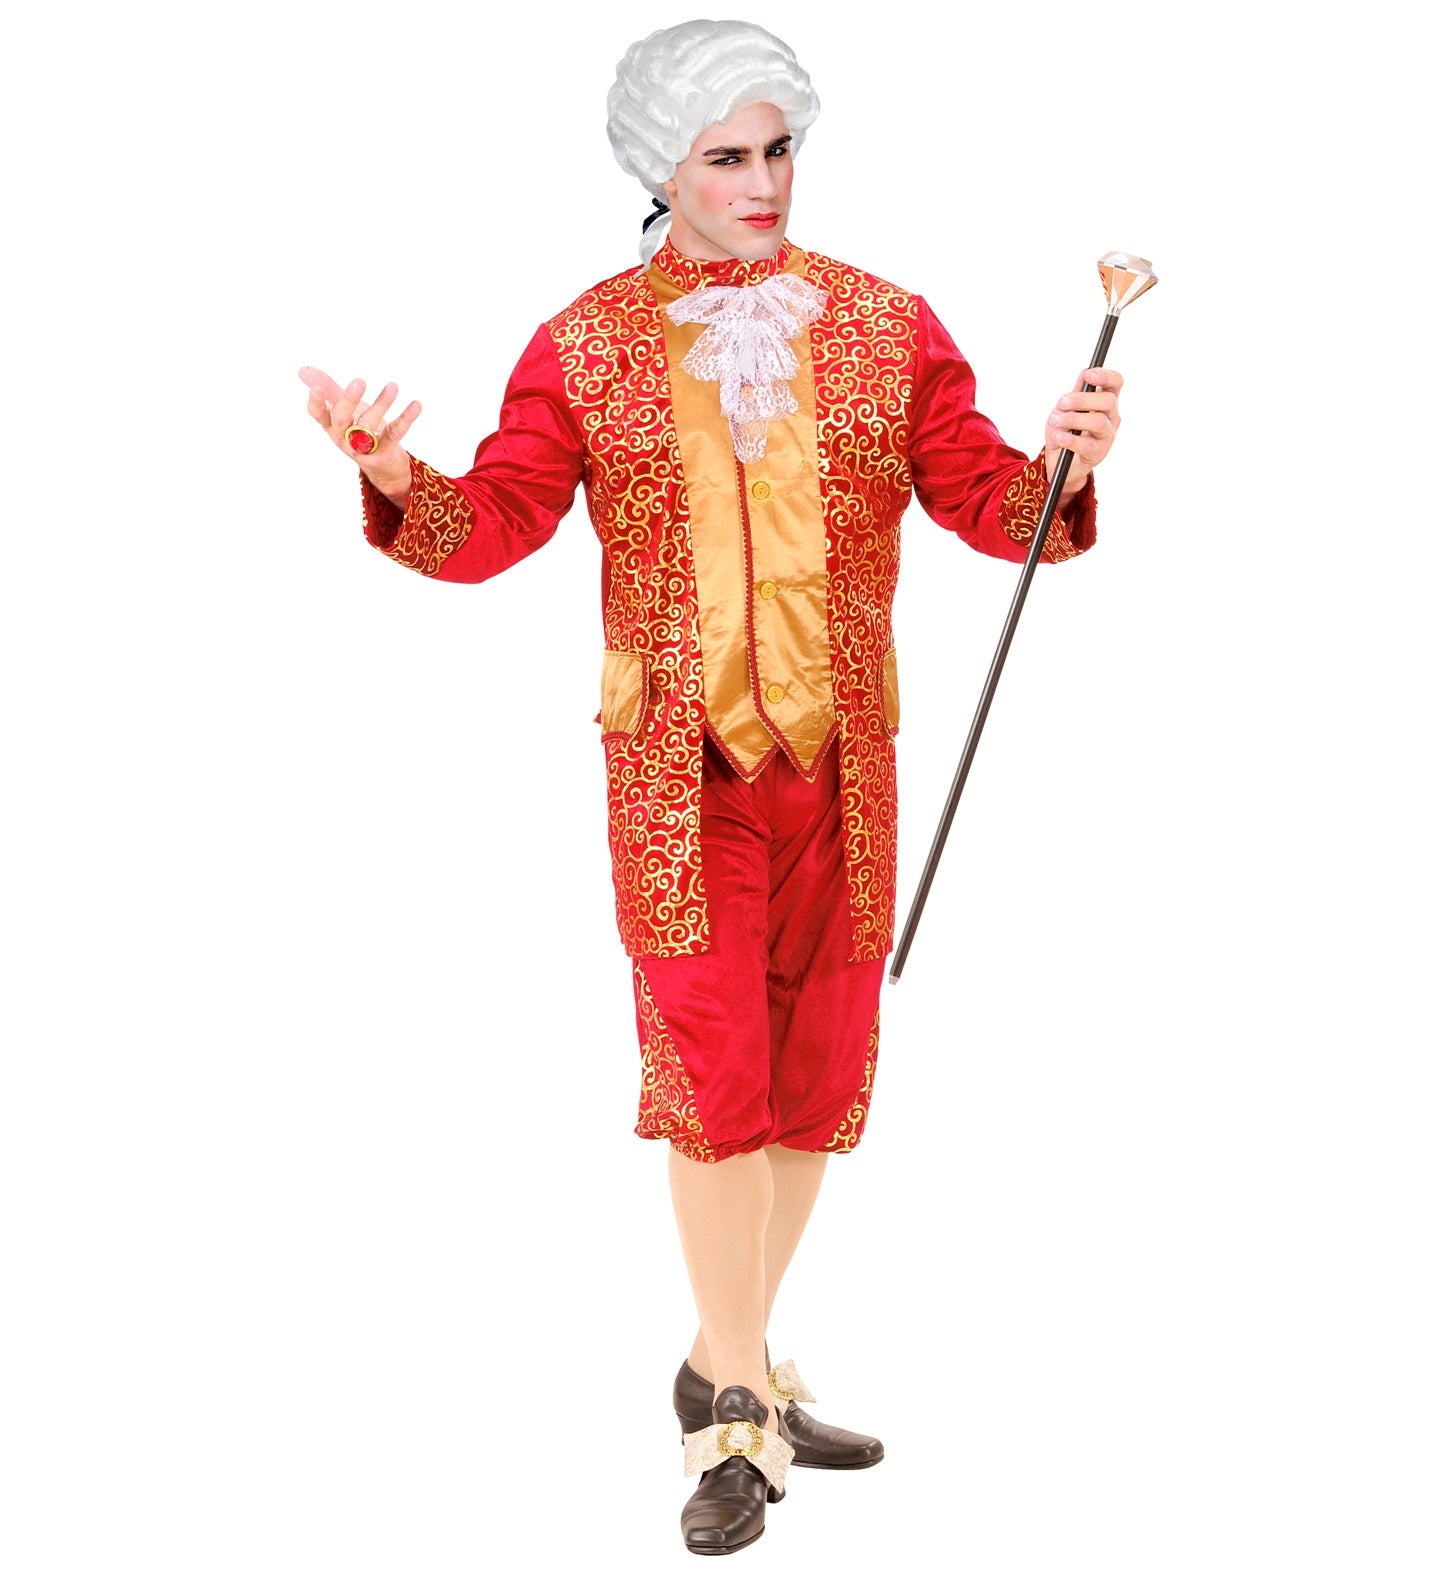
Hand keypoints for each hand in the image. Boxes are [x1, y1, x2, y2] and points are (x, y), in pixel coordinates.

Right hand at [298, 365, 420, 497]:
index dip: (316, 404)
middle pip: (342, 420)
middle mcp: (345, 438)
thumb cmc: (360, 432)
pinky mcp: (384, 453)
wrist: (383, 469)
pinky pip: (395, 434)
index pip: (318, 415)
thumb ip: (329, 390)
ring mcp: (364, 448)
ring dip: (381, 404)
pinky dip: (406, 418)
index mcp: (332, 426)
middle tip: (359, 381)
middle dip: (349, 401)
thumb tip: (303, 370)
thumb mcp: (344, 411)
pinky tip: (416, 404)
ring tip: (393, 386)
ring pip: (369, 425)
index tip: (316, 389)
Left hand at [1043, 367, 1122, 496]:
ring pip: (1098, 422)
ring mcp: (1106, 436)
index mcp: (1105, 402)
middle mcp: (1111, 418)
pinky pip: (1086, 444)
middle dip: (1082, 399)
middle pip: (1108, 401)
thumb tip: (1084, 374)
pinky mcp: (1097, 453)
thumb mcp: (1064, 409)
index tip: (1088, 375)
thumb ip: (1074, 393)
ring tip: (1055, 421)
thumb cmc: (1064, 430)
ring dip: (1072, 419)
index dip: (1106, 376)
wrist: (1057, 461)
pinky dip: (1068, 439)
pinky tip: (1058, 436)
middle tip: (1062, 403)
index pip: (1116, 383)